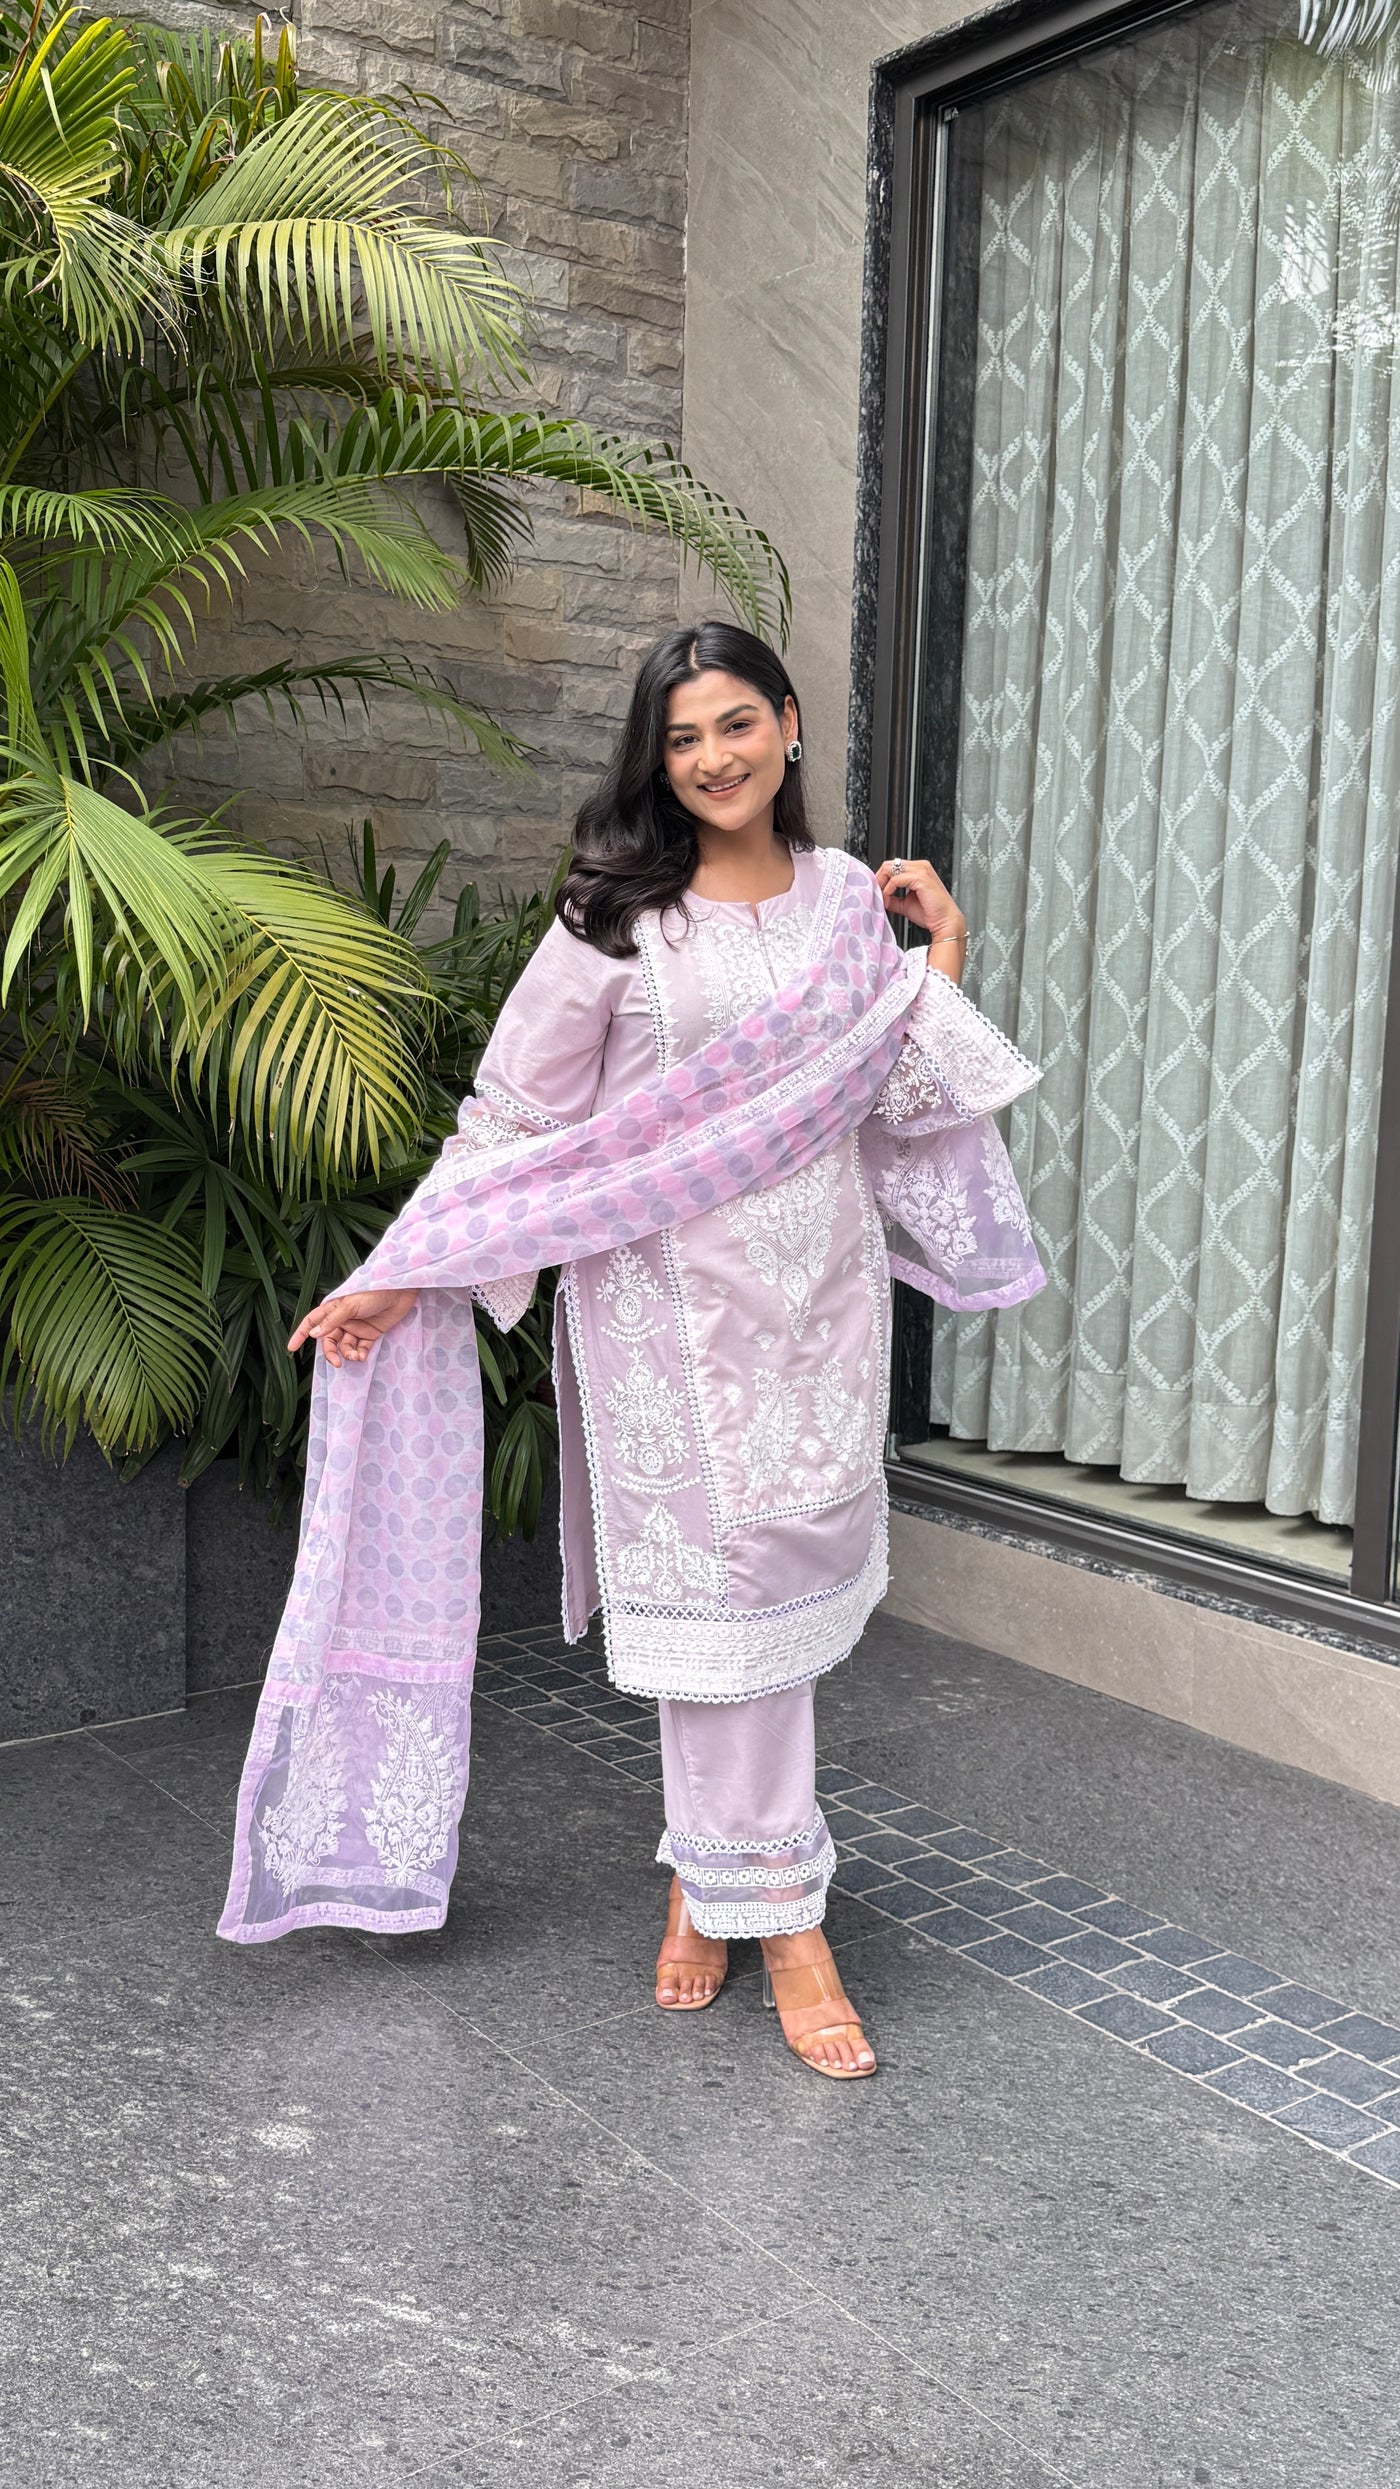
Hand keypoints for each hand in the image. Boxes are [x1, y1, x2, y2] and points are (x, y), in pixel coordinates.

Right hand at [287, 1287, 418, 1366]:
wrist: (401, 1292)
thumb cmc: (374, 1292)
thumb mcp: (350, 1305)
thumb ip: (332, 1321)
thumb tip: (313, 1335)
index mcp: (333, 1308)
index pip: (311, 1322)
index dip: (300, 1334)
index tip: (291, 1349)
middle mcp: (342, 1319)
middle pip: (329, 1340)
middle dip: (331, 1352)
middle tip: (337, 1363)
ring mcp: (356, 1327)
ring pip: (344, 1346)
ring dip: (348, 1354)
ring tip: (355, 1356)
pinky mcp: (371, 1334)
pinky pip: (360, 1348)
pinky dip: (359, 1354)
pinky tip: (362, 1356)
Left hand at [875, 856, 966, 981]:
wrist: (945, 922)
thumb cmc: (930, 914)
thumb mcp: (905, 904)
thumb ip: (892, 898)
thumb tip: (880, 897)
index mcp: (918, 869)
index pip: (892, 866)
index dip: (881, 879)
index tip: (876, 893)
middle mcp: (920, 866)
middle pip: (888, 864)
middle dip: (878, 880)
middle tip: (875, 895)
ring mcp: (921, 870)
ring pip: (890, 868)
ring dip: (882, 885)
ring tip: (882, 899)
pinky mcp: (920, 878)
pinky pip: (896, 880)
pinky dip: (888, 891)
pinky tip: (888, 901)